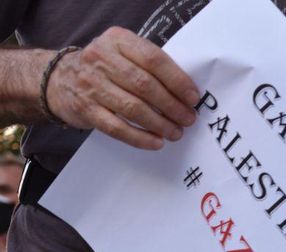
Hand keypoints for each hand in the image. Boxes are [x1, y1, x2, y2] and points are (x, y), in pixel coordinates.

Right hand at [46, 27, 199, 149]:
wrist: (58, 79)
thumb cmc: (105, 67)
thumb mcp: (124, 52)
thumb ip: (150, 64)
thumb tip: (186, 92)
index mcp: (117, 40)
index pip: (153, 59)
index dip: (177, 80)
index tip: (193, 98)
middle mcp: (101, 59)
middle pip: (145, 85)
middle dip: (172, 105)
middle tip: (188, 119)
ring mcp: (91, 85)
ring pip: (133, 108)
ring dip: (160, 123)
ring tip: (176, 132)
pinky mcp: (85, 109)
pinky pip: (117, 128)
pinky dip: (140, 138)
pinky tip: (156, 143)